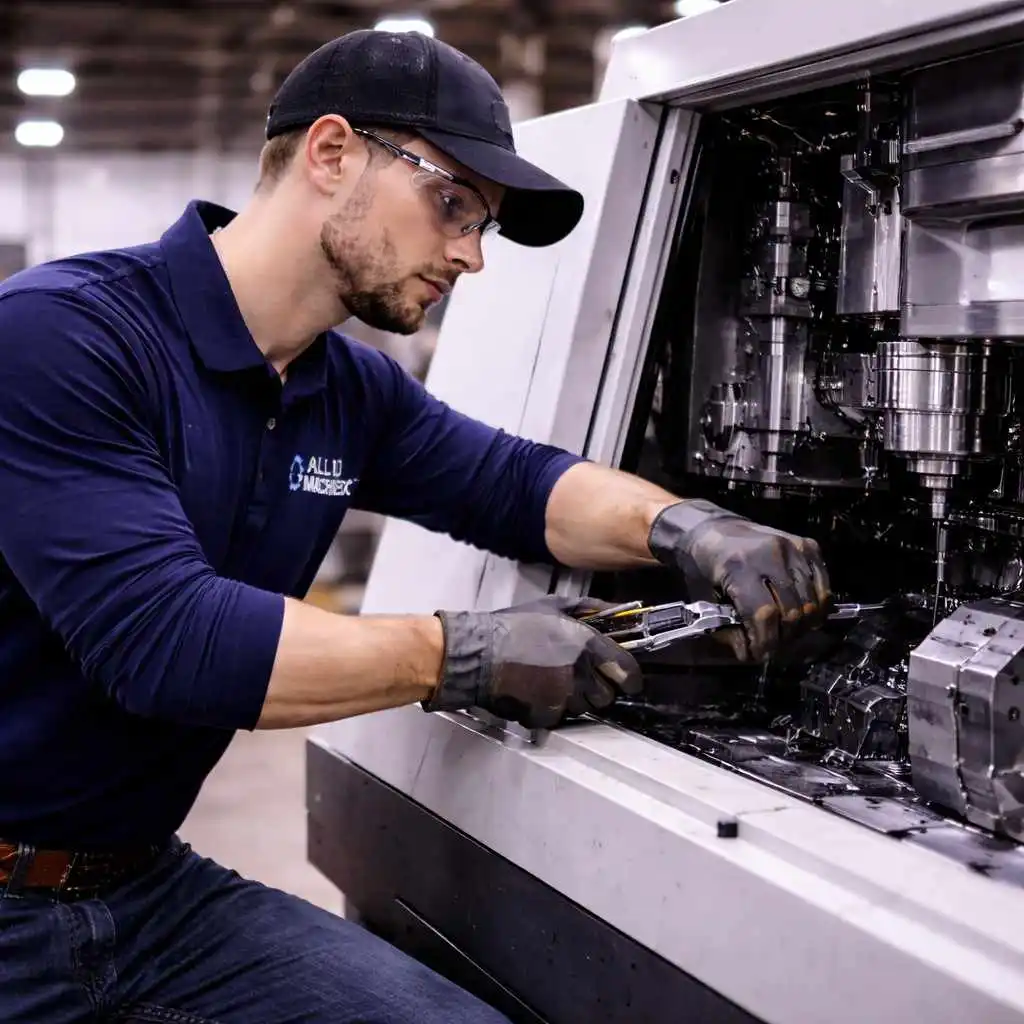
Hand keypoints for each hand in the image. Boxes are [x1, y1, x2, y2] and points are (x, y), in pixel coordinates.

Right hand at [424, 600, 642, 728]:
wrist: (476, 653)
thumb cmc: (513, 627)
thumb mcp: (554, 606)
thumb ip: (590, 609)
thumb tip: (618, 609)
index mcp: (587, 644)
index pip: (628, 672)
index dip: (628, 677)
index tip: (623, 678)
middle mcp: (579, 673)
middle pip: (607, 695)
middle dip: (597, 688)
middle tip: (577, 675)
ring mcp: (562, 697)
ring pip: (584, 708)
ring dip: (574, 699)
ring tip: (551, 680)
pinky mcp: (545, 715)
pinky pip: (560, 718)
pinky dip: (552, 709)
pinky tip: (536, 692)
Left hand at [648, 499, 830, 661]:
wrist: (711, 528)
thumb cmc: (703, 564)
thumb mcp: (703, 596)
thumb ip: (726, 625)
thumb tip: (750, 654)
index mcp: (739, 565)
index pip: (764, 613)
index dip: (766, 641)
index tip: (761, 655)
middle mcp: (771, 553)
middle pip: (792, 610)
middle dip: (783, 638)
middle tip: (774, 647)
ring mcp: (793, 547)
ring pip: (812, 601)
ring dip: (801, 626)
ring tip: (786, 634)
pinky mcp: (808, 545)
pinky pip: (824, 585)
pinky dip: (817, 606)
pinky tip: (802, 616)